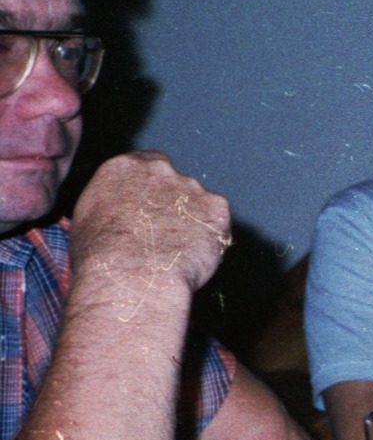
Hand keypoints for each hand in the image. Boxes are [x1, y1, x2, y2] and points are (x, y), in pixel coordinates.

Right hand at [69, 152, 230, 302]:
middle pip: (175, 179)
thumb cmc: (101, 257)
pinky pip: (217, 221)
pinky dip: (211, 236)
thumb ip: (110, 203)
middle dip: (174, 201)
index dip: (152, 185)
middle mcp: (160, 170)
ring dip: (193, 220)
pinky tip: (193, 255)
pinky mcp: (217, 208)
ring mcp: (191, 187)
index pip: (147, 163)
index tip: (152, 203)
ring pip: (198, 201)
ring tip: (176, 251)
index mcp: (123, 167)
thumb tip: (117, 212)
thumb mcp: (88, 220)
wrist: (133, 276)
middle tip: (165, 231)